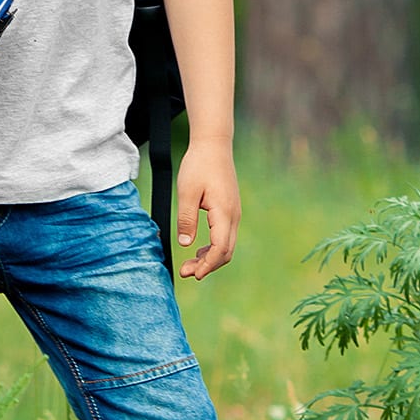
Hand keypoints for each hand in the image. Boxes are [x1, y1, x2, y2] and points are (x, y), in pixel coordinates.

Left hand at [174, 139, 239, 280]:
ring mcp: (233, 213)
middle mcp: (233, 216)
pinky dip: (213, 248)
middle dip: (207, 266)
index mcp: (224, 212)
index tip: (193, 274)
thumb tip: (186, 244)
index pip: (220, 248)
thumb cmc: (199, 165)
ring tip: (189, 265)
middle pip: (226, 251)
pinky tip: (198, 250)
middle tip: (185, 272)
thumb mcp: (187, 192)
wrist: (213, 145)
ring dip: (210, 258)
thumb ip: (186, 219)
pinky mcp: (229, 210)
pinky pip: (225, 236)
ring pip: (226, 245)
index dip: (207, 264)